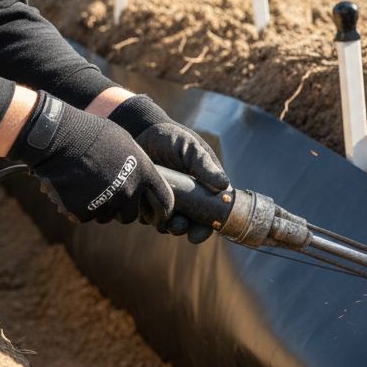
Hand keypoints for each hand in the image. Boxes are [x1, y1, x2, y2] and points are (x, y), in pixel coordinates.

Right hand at [9, 91, 174, 228]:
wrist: (61, 138)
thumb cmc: (93, 134)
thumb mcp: (125, 143)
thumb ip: (136, 165)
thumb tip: (140, 179)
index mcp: (144, 174)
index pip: (164, 201)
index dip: (161, 211)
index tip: (156, 216)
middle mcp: (129, 192)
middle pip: (129, 216)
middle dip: (120, 210)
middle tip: (107, 196)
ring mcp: (107, 204)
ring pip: (105, 216)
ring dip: (97, 207)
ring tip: (85, 185)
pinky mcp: (84, 212)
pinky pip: (83, 216)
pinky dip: (77, 207)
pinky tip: (71, 188)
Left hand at [109, 94, 229, 241]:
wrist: (142, 131)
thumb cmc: (172, 138)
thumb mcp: (192, 149)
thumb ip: (205, 166)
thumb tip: (224, 185)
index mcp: (203, 189)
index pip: (210, 215)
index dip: (205, 228)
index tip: (197, 234)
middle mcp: (186, 199)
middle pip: (187, 225)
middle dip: (182, 229)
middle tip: (177, 225)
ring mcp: (166, 201)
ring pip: (165, 223)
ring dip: (163, 223)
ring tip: (159, 211)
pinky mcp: (147, 200)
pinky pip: (146, 216)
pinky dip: (146, 213)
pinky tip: (144, 200)